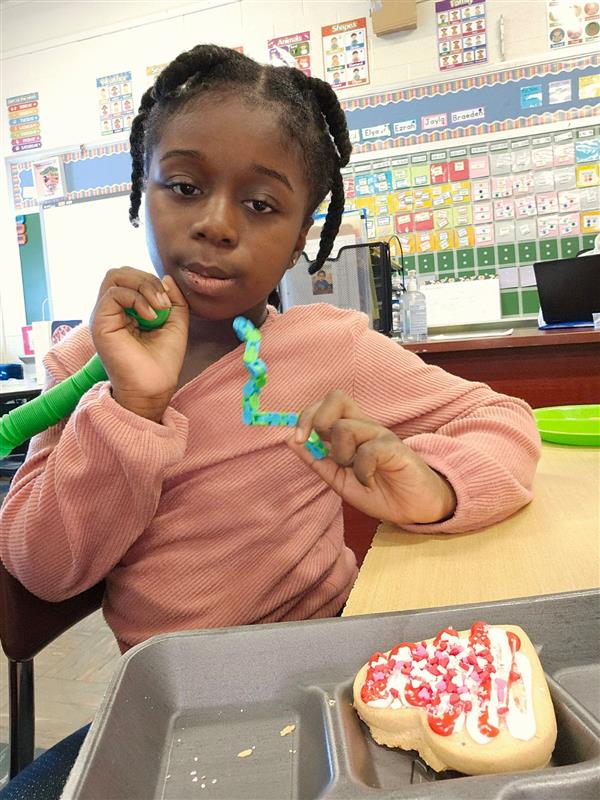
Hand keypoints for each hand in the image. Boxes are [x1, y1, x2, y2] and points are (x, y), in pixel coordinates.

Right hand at [90, 267, 188, 421]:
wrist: (154, 387)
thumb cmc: (163, 361)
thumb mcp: (175, 322)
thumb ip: (173, 298)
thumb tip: (165, 277)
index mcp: (126, 310)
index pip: (131, 277)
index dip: (152, 281)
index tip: (168, 302)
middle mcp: (111, 311)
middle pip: (120, 272)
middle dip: (147, 279)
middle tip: (163, 302)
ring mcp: (103, 315)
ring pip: (115, 276)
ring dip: (143, 286)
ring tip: (158, 307)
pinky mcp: (100, 322)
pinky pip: (113, 293)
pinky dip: (136, 298)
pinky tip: (149, 317)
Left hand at [287, 390, 456, 525]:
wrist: (415, 509)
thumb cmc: (380, 491)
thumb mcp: (340, 480)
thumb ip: (317, 461)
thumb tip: (291, 440)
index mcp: (350, 430)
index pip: (324, 405)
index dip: (306, 417)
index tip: (299, 439)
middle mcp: (365, 426)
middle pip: (336, 397)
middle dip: (317, 420)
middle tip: (323, 448)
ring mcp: (380, 435)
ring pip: (345, 427)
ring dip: (342, 455)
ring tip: (356, 473)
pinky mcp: (395, 448)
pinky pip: (367, 452)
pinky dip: (362, 471)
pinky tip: (370, 480)